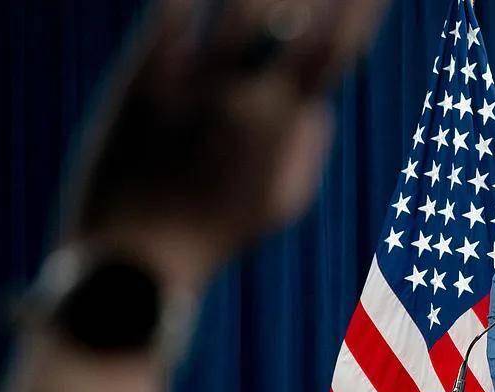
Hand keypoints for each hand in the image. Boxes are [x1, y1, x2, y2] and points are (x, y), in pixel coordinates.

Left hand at [63, 0, 386, 288]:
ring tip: (268, 6)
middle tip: (309, 2)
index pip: (337, 49)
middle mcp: (246, 95)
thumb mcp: (279, 207)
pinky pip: (172, 14)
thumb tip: (318, 102)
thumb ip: (308, 152)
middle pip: (291, 16)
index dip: (359, 11)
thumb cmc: (215, 237)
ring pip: (242, 8)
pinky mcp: (142, 80)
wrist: (135, 262)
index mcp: (286, 127)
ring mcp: (193, 85)